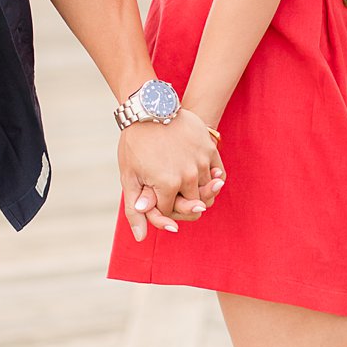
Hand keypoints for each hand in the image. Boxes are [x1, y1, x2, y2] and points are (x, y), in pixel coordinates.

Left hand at [120, 109, 221, 241]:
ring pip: (206, 191)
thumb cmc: (135, 143)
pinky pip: (217, 175)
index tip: (153, 196)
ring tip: (182, 179)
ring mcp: (202, 161)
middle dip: (180, 203)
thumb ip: (135, 210)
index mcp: (167, 186)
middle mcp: (189, 176)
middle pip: (191, 205)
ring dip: (196, 191)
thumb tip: (141, 238)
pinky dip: (210, 179)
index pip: (170, 213)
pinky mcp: (210, 149)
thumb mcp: (128, 177)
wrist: (150, 108)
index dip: (160, 208)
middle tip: (170, 189)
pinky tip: (199, 174)